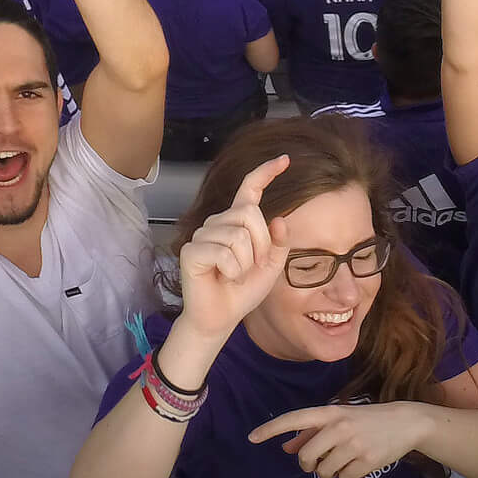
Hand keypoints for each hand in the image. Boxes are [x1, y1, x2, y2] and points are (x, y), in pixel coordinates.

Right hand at [178, 154, 290, 341]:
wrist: (220, 318)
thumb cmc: (243, 290)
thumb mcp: (271, 266)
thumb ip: (279, 243)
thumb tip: (279, 220)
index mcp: (238, 221)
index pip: (250, 188)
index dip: (266, 172)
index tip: (285, 159)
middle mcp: (219, 221)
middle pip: (250, 213)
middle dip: (261, 244)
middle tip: (252, 267)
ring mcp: (203, 234)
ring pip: (239, 236)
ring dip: (246, 263)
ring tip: (235, 274)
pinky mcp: (192, 250)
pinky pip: (223, 253)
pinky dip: (232, 271)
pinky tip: (223, 278)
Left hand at [248, 402, 431, 477]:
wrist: (405, 422)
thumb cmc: (366, 420)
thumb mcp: (340, 418)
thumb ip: (312, 432)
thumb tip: (286, 447)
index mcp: (331, 412)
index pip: (295, 419)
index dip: (272, 428)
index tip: (251, 437)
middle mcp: (339, 426)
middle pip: (306, 456)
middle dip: (309, 464)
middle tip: (319, 461)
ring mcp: (353, 443)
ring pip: (323, 471)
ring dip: (330, 470)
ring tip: (345, 458)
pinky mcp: (366, 460)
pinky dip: (347, 475)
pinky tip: (359, 462)